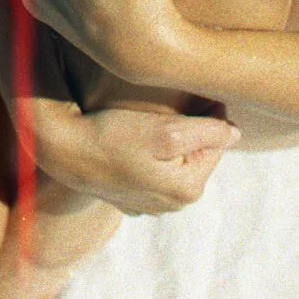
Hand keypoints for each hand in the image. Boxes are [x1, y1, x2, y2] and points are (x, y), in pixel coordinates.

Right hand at [35, 105, 240, 214]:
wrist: (62, 149)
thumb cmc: (113, 135)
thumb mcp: (167, 130)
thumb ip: (209, 131)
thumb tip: (235, 133)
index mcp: (189, 189)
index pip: (218, 142)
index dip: (211, 113)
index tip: (198, 93)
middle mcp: (173, 204)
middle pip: (198, 154)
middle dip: (192, 129)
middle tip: (175, 103)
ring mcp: (151, 205)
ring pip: (177, 162)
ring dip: (172, 141)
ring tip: (154, 119)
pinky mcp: (131, 199)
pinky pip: (154, 171)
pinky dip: (151, 155)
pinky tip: (135, 139)